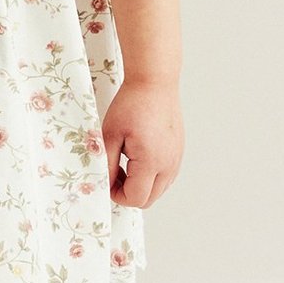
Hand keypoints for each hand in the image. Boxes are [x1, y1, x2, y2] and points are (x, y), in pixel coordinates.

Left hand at [101, 77, 182, 209]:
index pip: (135, 199)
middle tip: (114, 172)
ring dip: (140, 186)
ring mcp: (176, 159)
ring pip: (158, 190)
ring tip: (125, 163)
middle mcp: (169, 165)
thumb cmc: (131, 104)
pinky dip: (150, 176)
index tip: (107, 178)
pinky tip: (137, 157)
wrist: (155, 82)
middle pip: (148, 200)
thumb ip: (107, 164)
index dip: (117, 195)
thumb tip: (105, 184)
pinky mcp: (178, 153)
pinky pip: (165, 177)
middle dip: (128, 193)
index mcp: (151, 162)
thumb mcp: (110, 135)